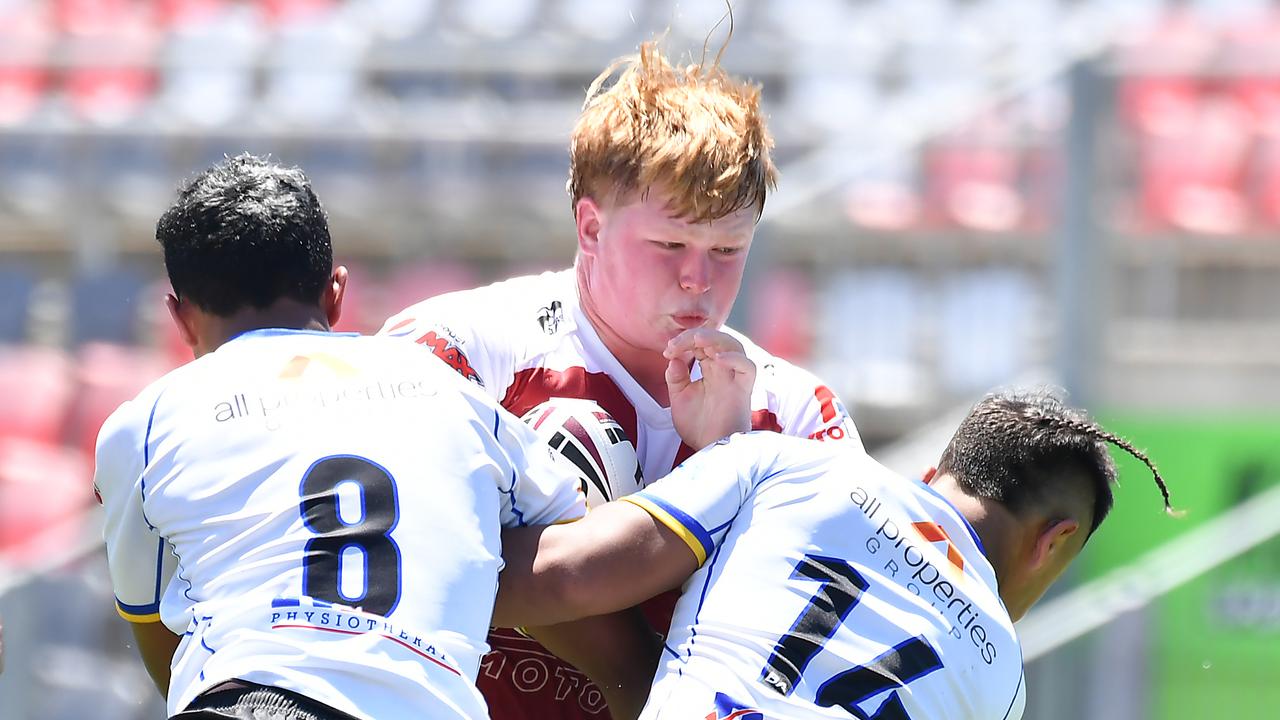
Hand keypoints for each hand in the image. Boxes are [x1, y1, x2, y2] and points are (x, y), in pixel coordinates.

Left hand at [664, 328, 755, 449]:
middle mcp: (724, 371)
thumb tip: (674, 358)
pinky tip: (717, 359)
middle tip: (676, 344)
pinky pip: (748, 368)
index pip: (701, 345)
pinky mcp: (744, 390)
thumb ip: (676, 378)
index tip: (668, 351)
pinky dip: (735, 359)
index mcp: (710, 370)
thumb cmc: (698, 427)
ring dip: (716, 339)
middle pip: (718, 340)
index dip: (684, 342)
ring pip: (735, 347)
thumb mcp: (680, 398)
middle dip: (696, 335)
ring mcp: (735, 379)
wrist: (709, 449)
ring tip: (697, 341)